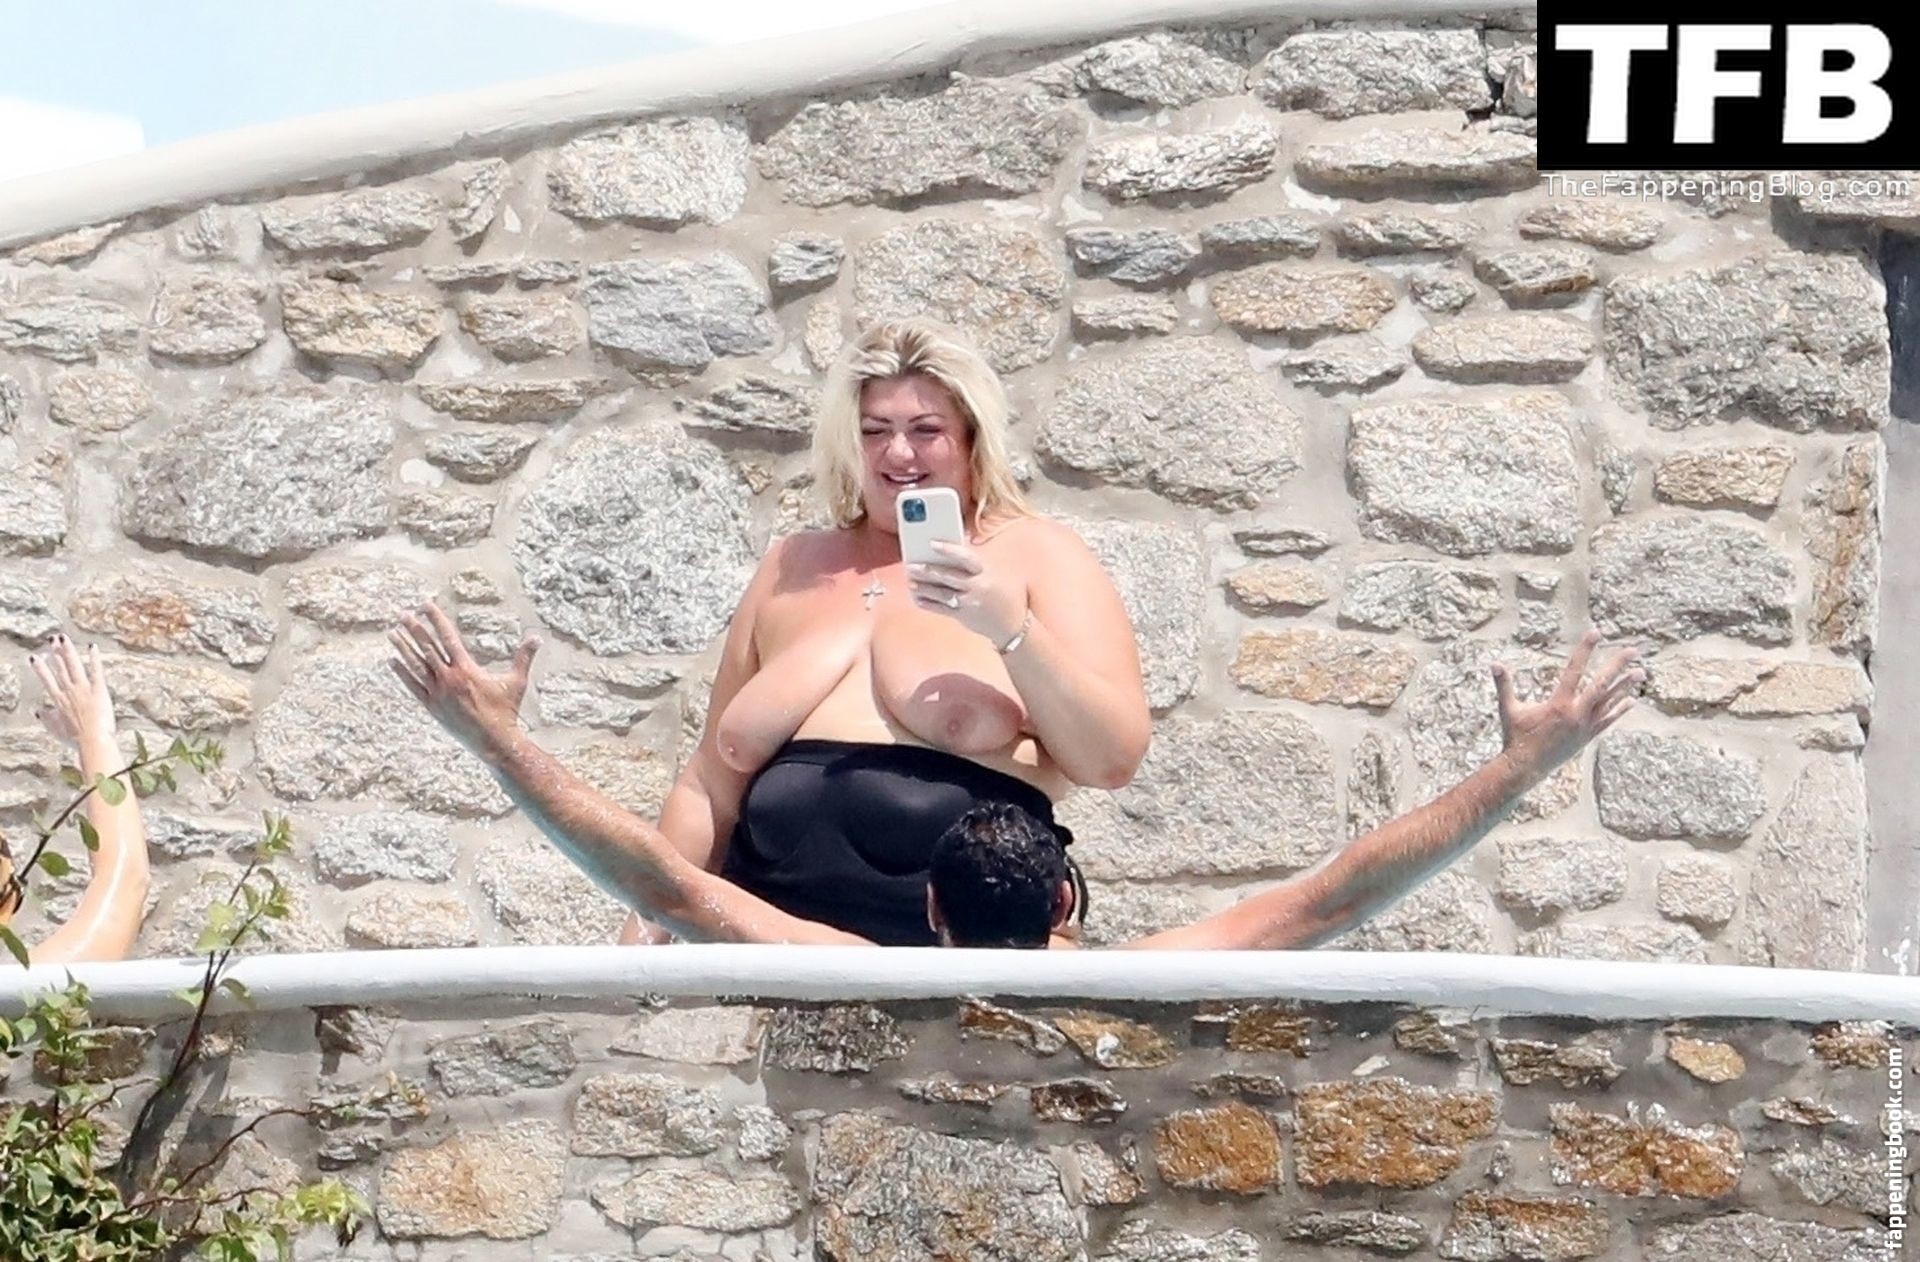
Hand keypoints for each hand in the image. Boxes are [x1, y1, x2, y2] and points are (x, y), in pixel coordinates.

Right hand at [29, 634, 114, 746]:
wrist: (92, 740)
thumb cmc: (77, 739)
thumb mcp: (57, 730)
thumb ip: (47, 719)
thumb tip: (38, 711)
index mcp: (59, 702)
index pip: (48, 681)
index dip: (41, 669)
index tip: (34, 658)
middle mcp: (69, 692)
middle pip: (60, 669)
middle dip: (55, 653)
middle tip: (51, 640)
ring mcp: (83, 689)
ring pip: (73, 666)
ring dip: (68, 651)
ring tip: (63, 638)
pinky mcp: (98, 689)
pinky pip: (96, 670)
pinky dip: (94, 658)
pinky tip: (91, 647)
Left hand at [388, 601, 538, 762]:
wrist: (494, 741)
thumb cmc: (507, 711)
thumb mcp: (517, 682)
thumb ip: (524, 657)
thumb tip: (537, 638)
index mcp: (467, 669)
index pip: (448, 637)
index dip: (436, 619)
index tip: (426, 605)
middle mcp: (449, 679)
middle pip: (427, 648)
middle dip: (415, 630)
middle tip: (403, 614)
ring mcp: (438, 694)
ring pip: (416, 666)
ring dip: (403, 648)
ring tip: (392, 633)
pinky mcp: (433, 708)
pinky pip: (413, 687)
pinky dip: (403, 673)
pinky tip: (392, 661)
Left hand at [907, 540, 1028, 645]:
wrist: (1014, 626)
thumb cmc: (1006, 596)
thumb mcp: (997, 575)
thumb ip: (977, 566)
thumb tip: (951, 554)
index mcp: (986, 572)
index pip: (965, 557)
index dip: (948, 550)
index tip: (932, 544)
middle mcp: (977, 586)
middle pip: (948, 576)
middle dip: (927, 570)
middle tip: (911, 565)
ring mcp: (969, 602)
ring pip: (941, 593)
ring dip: (924, 587)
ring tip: (911, 582)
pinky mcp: (963, 616)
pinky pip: (941, 609)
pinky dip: (928, 604)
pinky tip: (917, 599)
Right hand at [1492, 629, 1643, 782]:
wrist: (1525, 768)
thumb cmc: (1515, 737)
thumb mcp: (1508, 709)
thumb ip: (1504, 685)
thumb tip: (1494, 664)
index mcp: (1558, 704)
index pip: (1575, 670)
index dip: (1585, 650)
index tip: (1596, 633)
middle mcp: (1576, 714)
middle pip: (1602, 684)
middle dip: (1617, 666)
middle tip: (1633, 651)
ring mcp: (1585, 726)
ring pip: (1610, 702)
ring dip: (1625, 686)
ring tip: (1640, 672)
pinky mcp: (1587, 737)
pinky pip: (1608, 720)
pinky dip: (1620, 709)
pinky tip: (1632, 700)